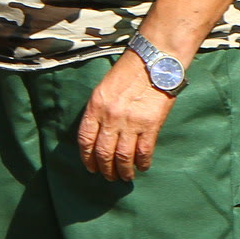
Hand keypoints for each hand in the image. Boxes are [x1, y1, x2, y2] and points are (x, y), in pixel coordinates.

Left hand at [75, 50, 177, 180]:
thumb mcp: (104, 88)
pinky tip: (143, 167)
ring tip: (125, 177)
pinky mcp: (150, 125)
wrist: (154, 62)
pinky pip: (144, 151)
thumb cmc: (129, 72)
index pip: (85, 140)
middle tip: (109, 177)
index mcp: (96, 107)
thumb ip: (99, 111)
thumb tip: (97, 134)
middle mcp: (111, 117)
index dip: (87, 158)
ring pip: (123, 157)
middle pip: (103, 153)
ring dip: (123, 171)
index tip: (91, 168)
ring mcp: (131, 122)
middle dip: (105, 169)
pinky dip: (142, 163)